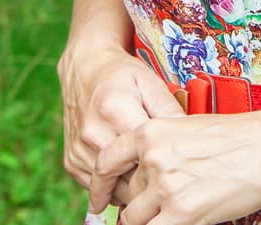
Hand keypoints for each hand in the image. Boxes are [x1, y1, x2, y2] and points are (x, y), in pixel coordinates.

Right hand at [59, 37, 185, 205]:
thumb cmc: (122, 76)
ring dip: (132, 188)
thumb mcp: (151, 83)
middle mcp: (92, 133)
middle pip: (130, 180)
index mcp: (115, 111)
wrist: (84, 69)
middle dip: (150, 183)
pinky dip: (114, 186)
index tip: (175, 166)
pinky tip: (126, 171)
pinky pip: (97, 188)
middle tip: (164, 174)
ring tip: (145, 173)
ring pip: (114, 190)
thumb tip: (189, 140)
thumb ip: (169, 110)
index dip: (165, 167)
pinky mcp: (71, 161)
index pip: (146, 159)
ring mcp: (79, 150)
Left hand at [86, 106, 260, 224]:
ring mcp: (166, 188)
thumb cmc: (238, 137)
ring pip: (134, 219)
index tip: (98, 199)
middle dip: (135, 206)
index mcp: (149, 132)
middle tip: (153, 208)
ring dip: (146, 222)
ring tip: (167, 215)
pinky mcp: (184, 213)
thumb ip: (161, 149)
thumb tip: (145, 174)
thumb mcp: (188, 128)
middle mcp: (152, 159)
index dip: (98, 185)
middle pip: (125, 195)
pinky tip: (179, 222)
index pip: (106, 162)